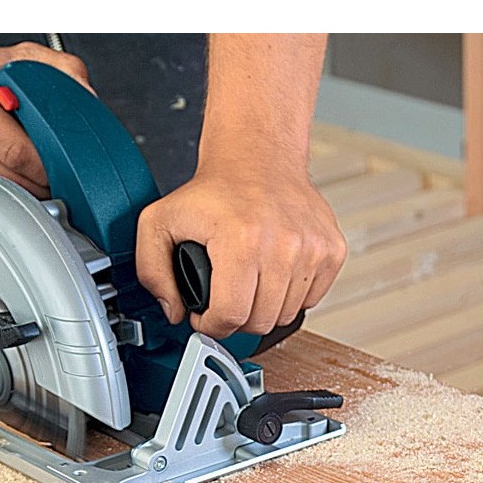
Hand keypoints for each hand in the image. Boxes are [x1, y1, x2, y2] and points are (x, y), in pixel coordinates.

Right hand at [0, 36, 91, 196]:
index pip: (18, 153)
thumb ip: (62, 70)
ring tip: (37, 179)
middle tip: (58, 178)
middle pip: (10, 181)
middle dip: (41, 185)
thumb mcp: (21, 57)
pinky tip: (12, 182)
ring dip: (25, 194)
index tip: (65, 169)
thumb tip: (88, 100)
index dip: (47, 168)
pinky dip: (2, 197)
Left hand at [134, 161, 346, 339]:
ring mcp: (313, 249)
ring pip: (285, 315)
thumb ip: (151, 271)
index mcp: (242, 239)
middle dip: (236, 318)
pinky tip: (273, 273)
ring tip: (248, 282)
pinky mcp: (332, 251)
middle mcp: (283, 244)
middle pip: (259, 321)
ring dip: (263, 307)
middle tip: (225, 298)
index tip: (205, 315)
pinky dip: (290, 296)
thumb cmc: (216, 190)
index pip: (230, 315)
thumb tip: (173, 311)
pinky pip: (310, 300)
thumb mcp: (159, 221)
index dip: (211, 324)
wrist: (259, 158)